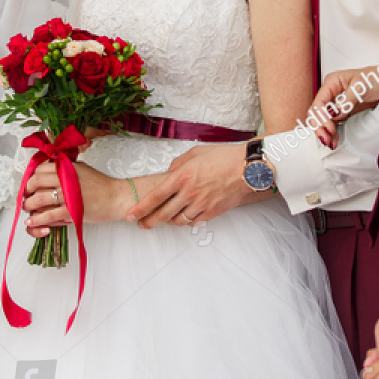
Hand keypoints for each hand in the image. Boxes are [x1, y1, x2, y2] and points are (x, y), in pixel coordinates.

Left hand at [24, 162, 140, 231]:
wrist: (116, 198)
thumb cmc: (101, 185)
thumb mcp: (82, 169)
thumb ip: (66, 168)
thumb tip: (49, 170)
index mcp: (67, 167)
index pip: (40, 169)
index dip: (31, 177)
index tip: (30, 184)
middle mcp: (65, 178)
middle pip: (35, 182)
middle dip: (26, 190)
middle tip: (26, 196)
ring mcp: (68, 195)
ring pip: (39, 199)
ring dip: (29, 205)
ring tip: (27, 209)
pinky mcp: (71, 211)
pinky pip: (48, 215)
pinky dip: (37, 219)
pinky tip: (32, 222)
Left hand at [126, 143, 252, 227]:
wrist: (247, 167)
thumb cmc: (223, 156)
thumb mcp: (195, 153)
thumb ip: (178, 164)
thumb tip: (170, 172)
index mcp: (181, 176)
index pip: (155, 197)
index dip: (140, 208)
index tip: (131, 215)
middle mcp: (189, 193)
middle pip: (163, 214)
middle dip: (149, 222)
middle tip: (142, 225)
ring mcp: (201, 204)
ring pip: (178, 220)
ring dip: (169, 221)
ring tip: (166, 218)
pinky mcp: (212, 212)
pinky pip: (194, 222)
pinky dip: (187, 221)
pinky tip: (186, 216)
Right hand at [309, 67, 378, 147]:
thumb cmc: (376, 78)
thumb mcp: (361, 87)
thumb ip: (346, 101)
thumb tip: (333, 114)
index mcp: (331, 83)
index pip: (319, 102)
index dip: (321, 117)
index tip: (330, 129)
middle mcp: (330, 93)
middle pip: (317, 112)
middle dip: (320, 127)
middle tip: (326, 140)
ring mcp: (336, 103)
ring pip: (324, 120)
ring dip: (325, 132)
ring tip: (331, 144)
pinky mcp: (343, 111)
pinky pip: (333, 123)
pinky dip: (333, 133)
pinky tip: (335, 141)